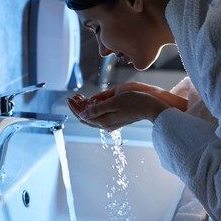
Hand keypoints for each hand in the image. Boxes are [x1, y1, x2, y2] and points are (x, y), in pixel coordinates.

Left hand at [67, 82, 187, 130]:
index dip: (74, 107)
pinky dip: (93, 107)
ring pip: (92, 116)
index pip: (83, 116)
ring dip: (84, 106)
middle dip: (78, 107)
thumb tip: (82, 114)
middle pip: (86, 117)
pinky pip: (100, 115)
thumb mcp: (113, 103)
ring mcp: (111, 122)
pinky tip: (91, 100)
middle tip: (73, 96)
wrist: (152, 106)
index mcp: (104, 121)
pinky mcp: (116, 118)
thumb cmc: (134, 102)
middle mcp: (106, 124)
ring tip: (80, 96)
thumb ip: (96, 109)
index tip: (69, 98)